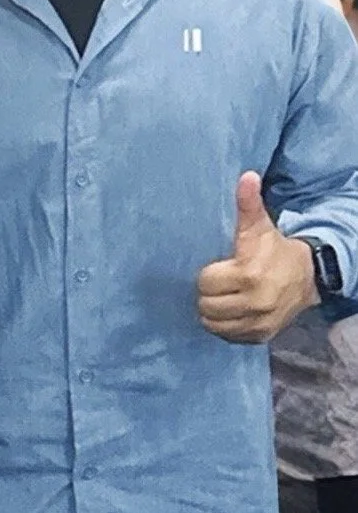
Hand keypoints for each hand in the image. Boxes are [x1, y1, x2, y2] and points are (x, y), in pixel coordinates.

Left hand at [196, 173, 317, 345]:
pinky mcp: (260, 336)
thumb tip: (247, 176)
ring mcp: (257, 323)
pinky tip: (231, 311)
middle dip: (208, 294)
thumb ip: (249, 204)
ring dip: (213, 312)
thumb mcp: (260, 226)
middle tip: (218, 283)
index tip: (219, 268)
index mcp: (249, 274)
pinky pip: (227, 336)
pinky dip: (225, 326)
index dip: (208, 274)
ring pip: (213, 324)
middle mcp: (254, 303)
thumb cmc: (274, 248)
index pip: (205, 282)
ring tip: (222, 297)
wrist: (307, 277)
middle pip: (206, 305)